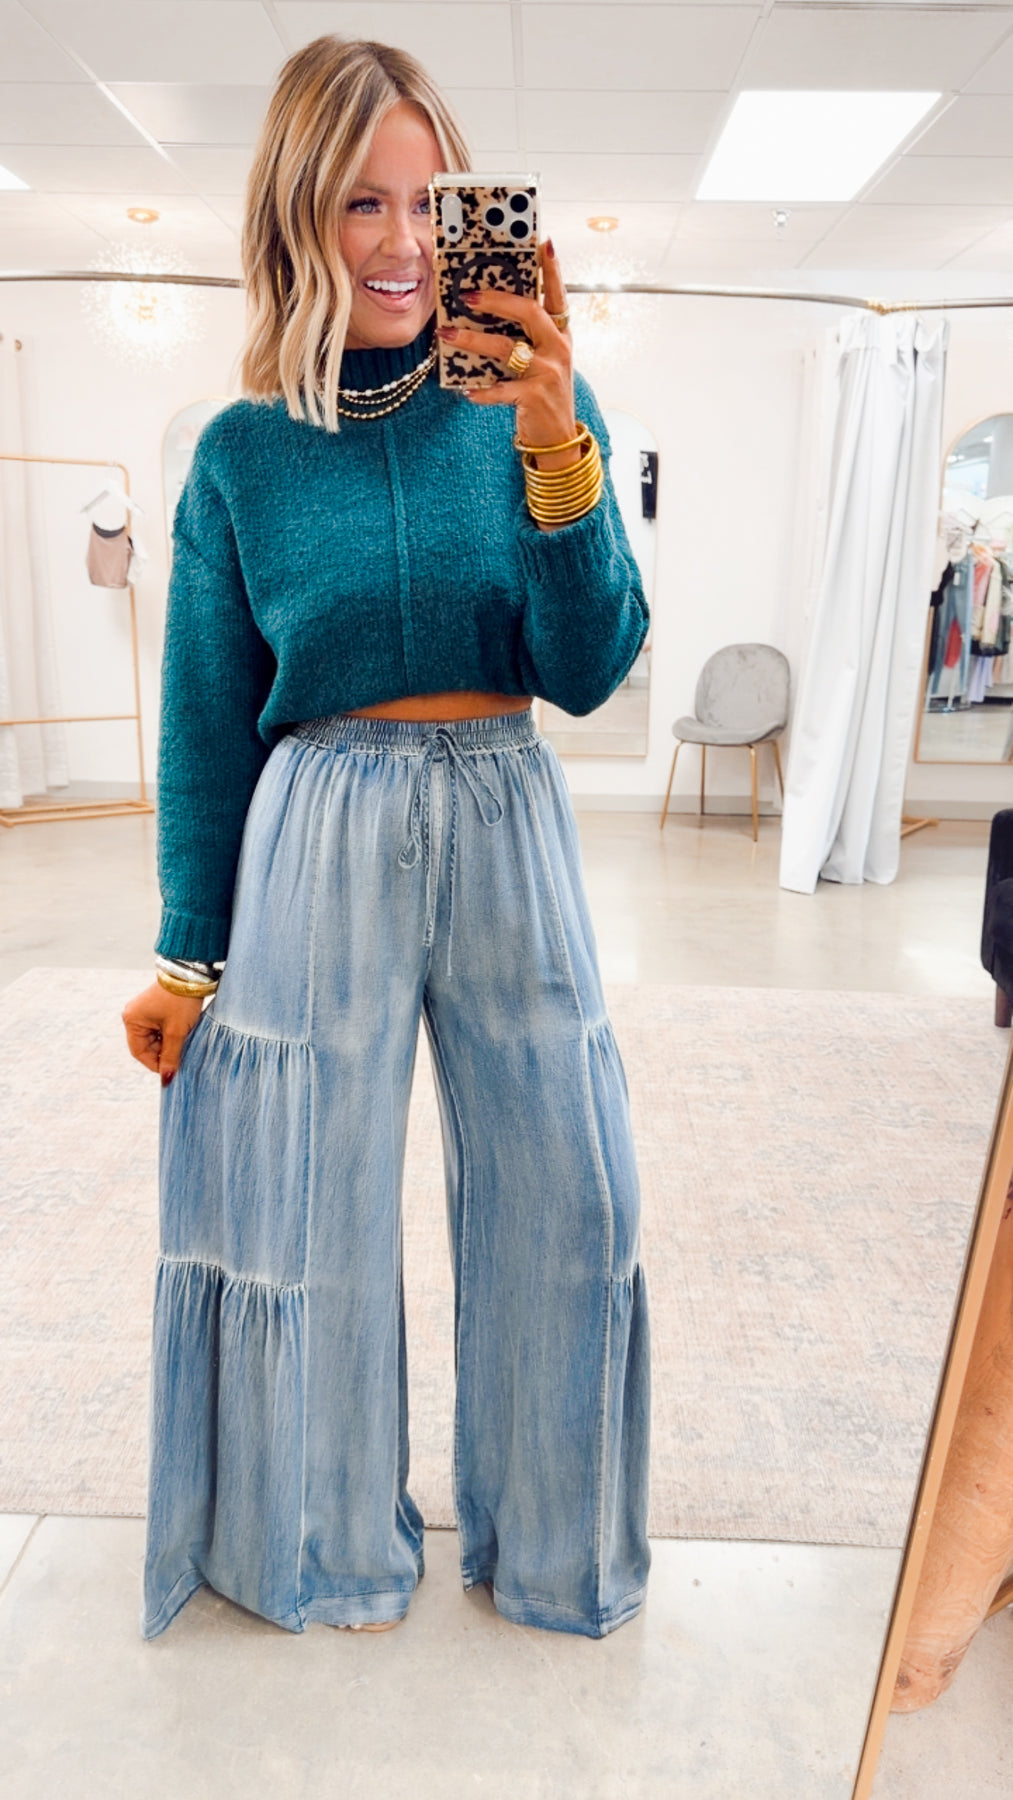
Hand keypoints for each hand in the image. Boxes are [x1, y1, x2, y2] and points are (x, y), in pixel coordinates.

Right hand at [122, 981, 203, 1085]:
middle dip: (163, 1052)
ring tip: (183, 1041)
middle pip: (146, 1045)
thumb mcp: (176, 1032)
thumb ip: (170, 1056)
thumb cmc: (181, 1001)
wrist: (191, 974)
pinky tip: (181, 1034)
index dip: (154, 1064)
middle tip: (180, 1056)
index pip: (139, 1052)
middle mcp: (134, 1015)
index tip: (170, 1071)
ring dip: (168, 1043)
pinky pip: (159, 1028)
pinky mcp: (154, 1008)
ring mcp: (143, 1011)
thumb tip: (167, 1078)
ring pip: (155, 1038)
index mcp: (132, 1020)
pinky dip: (169, 1034)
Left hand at [436, 239, 578, 468]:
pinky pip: (501, 389)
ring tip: (448, 333)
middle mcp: (557, 349)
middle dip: (496, 300)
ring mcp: (548, 373)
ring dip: (473, 340)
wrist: (558, 437)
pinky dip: (481, 391)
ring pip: (506, 348)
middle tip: (468, 295)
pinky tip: (466, 391)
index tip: (542, 243)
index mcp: (560, 334)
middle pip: (529, 311)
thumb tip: (489, 311)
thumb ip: (526, 335)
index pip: (557, 294)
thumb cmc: (544, 393)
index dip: (551, 269)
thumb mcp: (543, 359)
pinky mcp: (535, 397)